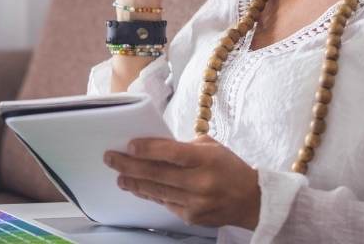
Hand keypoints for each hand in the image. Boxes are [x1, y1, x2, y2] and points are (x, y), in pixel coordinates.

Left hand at [103, 135, 260, 229]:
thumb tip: (155, 146)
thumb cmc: (229, 167)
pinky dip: (150, 194)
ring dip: (134, 183)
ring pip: (157, 191)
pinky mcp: (192, 217)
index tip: (129, 145)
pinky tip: (138, 188)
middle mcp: (200, 182)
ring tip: (119, 176)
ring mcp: (195, 202)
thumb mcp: (212, 147)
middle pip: (157, 173)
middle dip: (130, 165)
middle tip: (111, 159)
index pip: (171, 153)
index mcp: (206, 159)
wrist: (252, 200)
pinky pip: (165, 203)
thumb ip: (184, 146)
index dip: (148, 149)